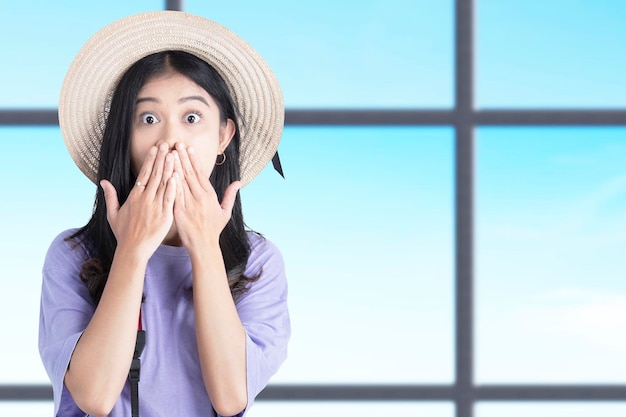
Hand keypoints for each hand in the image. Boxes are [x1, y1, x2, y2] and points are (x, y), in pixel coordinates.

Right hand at [100, 143, 176, 258]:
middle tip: (167, 144)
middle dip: (161, 158)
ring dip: (169, 168)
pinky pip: (170, 198)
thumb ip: (110, 196)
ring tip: (174, 154)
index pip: (144, 174)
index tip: (155, 148)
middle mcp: (145, 199)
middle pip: (155, 174)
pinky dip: (173, 187)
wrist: (133, 250)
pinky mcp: (164, 216)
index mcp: (134, 197)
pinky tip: (177, 175)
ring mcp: (155, 207)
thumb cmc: (124, 234)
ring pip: (163, 184)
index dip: (150, 160)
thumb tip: (103, 181)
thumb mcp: (113, 214)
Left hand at [171, 142, 240, 251]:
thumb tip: (238, 182)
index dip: (194, 160)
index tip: (189, 148)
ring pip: (180, 181)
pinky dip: (170, 182)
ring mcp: (189, 204)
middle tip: (177, 144)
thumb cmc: (214, 229)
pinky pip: (174, 194)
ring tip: (169, 153)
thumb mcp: (225, 212)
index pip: (200, 173)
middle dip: (183, 157)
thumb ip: (230, 195)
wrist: (204, 246)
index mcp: (209, 195)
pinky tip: (166, 172)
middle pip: (189, 173)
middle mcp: (199, 197)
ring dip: (174, 166)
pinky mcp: (179, 211)